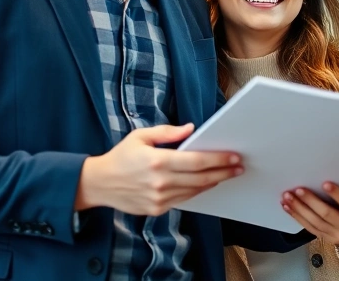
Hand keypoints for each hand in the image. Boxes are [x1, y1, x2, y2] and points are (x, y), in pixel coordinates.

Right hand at [75, 123, 242, 215]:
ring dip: (214, 182)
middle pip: (201, 178)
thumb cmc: (121, 156)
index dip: (219, 159)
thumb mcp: (141, 136)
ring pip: (195, 191)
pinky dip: (198, 191)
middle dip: (223, 172)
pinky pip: (185, 200)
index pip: (197, 161)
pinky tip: (207, 183)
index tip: (234, 157)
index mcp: (158, 161)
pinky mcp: (157, 209)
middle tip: (239, 167)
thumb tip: (191, 129)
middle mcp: (161, 182)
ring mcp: (160, 198)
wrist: (100, 184)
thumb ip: (167, 132)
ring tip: (227, 174)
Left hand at [282, 181, 338, 264]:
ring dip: (299, 208)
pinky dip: (296, 216)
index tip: (325, 183)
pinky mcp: (323, 237)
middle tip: (298, 189)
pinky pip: (307, 227)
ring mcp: (334, 234)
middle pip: (326, 214)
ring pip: (314, 221)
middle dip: (311, 201)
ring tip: (288, 196)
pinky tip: (287, 206)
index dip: (337, 195)